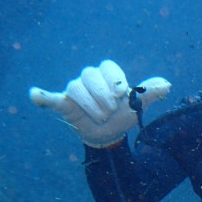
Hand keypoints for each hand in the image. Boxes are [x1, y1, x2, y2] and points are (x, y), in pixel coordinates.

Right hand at [29, 60, 170, 146]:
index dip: (115, 80)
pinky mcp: (64, 103)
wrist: (109, 134)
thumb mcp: (138, 105)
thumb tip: (167, 85)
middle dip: (103, 97)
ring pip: (77, 88)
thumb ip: (150, 93)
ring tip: (99, 117)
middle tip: (110, 112)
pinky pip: (51, 97)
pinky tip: (35, 95)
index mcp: (108, 74)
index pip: (108, 67)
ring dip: (90, 105)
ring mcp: (75, 89)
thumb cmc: (122, 115)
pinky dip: (42, 96)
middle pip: (91, 77)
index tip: (122, 94)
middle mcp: (90, 78)